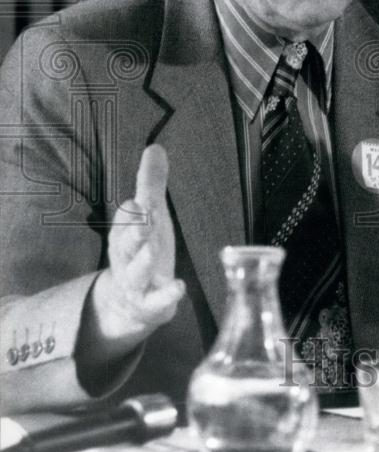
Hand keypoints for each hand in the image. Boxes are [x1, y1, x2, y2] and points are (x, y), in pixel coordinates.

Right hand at [87, 145, 184, 355]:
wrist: (128, 304)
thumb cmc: (143, 250)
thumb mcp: (149, 216)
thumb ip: (151, 184)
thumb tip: (155, 146)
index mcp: (126, 234)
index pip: (125, 220)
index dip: (132, 213)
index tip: (140, 202)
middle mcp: (128, 258)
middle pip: (127, 244)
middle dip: (133, 232)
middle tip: (143, 219)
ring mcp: (138, 283)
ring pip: (136, 272)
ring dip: (143, 261)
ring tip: (153, 250)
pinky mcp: (150, 304)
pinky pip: (155, 302)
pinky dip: (165, 296)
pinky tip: (179, 288)